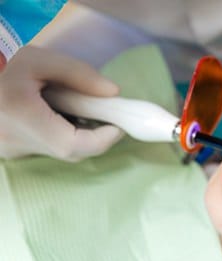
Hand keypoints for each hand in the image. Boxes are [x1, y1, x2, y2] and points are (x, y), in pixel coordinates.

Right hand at [0, 46, 123, 160]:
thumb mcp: (38, 59)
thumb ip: (79, 75)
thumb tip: (112, 93)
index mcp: (20, 116)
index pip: (73, 145)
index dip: (103, 140)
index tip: (119, 125)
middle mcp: (13, 141)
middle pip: (69, 150)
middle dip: (94, 135)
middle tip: (104, 113)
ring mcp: (7, 149)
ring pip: (57, 149)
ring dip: (75, 132)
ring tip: (71, 105)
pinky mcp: (6, 149)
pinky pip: (43, 147)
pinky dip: (58, 132)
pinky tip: (53, 112)